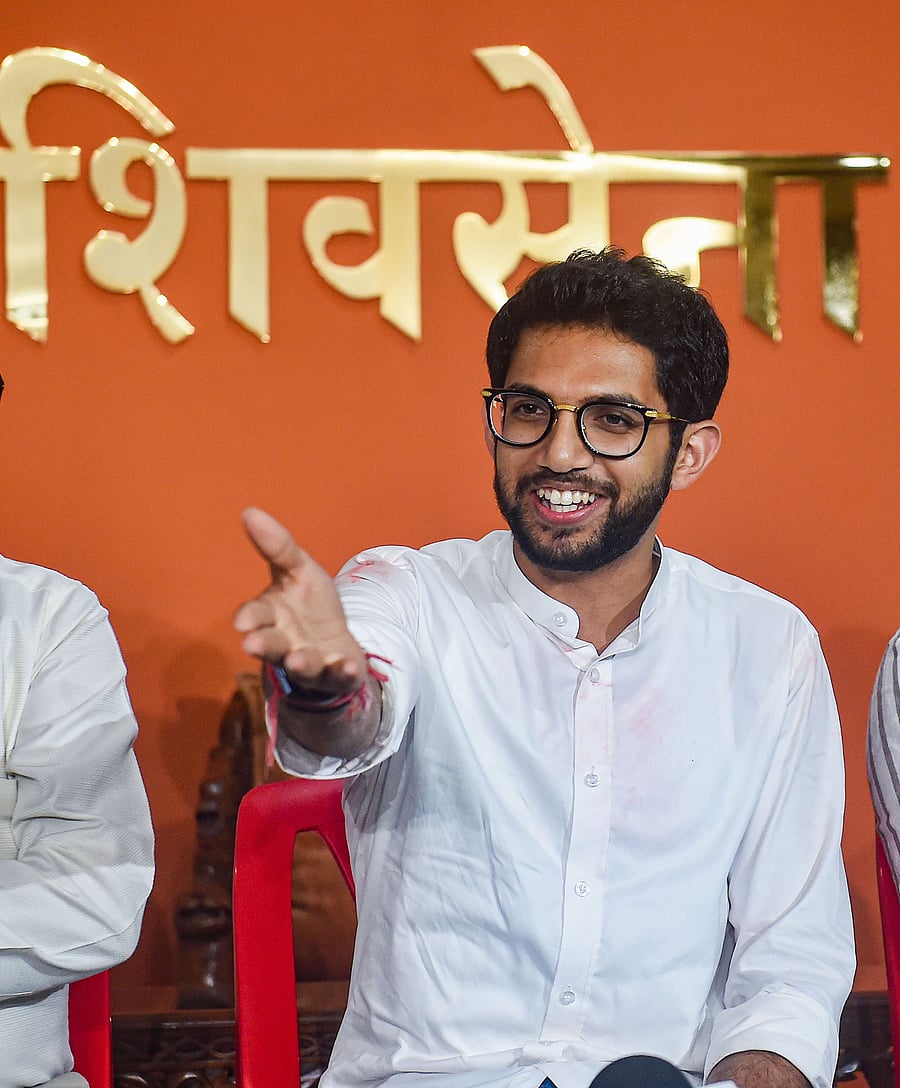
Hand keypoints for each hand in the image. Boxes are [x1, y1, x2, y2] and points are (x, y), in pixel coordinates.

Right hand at [234, 507, 366, 694]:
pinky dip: (345, 672)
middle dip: (264, 645)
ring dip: (301, 663)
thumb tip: (248, 510)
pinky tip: (351, 667)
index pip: (255, 616)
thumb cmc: (310, 606)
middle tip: (252, 644)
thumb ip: (278, 547)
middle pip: (272, 646)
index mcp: (272, 616)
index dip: (250, 618)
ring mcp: (311, 662)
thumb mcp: (299, 570)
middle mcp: (286, 643)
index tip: (242, 622)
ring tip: (300, 660)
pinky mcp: (337, 674)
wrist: (337, 642)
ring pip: (303, 666)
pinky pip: (340, 676)